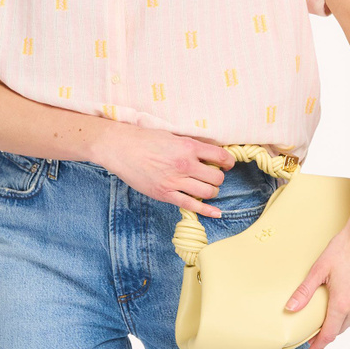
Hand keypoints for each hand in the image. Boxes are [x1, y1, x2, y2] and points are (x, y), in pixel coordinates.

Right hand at [91, 126, 235, 218]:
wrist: (121, 148)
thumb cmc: (144, 139)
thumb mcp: (172, 136)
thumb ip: (191, 144)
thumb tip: (209, 150)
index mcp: (188, 147)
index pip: (220, 156)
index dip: (228, 161)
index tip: (228, 164)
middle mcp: (185, 164)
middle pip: (217, 177)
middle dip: (218, 177)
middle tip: (212, 175)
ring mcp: (175, 181)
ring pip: (208, 192)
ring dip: (211, 191)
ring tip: (206, 187)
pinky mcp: (166, 194)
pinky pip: (192, 205)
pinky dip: (207, 211)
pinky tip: (216, 213)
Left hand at [283, 217, 349, 348]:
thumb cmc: (345, 248)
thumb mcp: (319, 269)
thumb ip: (305, 291)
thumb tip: (290, 308)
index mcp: (343, 304)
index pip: (328, 334)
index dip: (318, 346)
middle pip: (340, 328)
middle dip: (327, 332)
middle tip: (314, 331)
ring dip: (340, 321)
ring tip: (328, 316)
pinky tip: (346, 302)